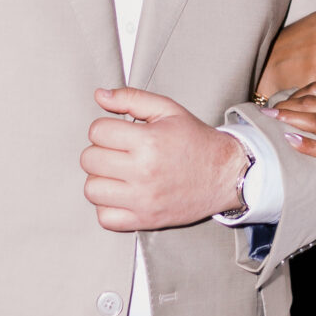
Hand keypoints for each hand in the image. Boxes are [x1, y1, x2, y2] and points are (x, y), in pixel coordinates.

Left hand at [84, 87, 245, 231]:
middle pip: (89, 160)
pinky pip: (105, 218)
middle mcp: (143, 172)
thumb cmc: (195, 140)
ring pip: (91, 189)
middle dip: (100, 151)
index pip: (97, 131)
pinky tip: (121, 194)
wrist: (225, 175)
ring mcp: (143, 199)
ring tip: (118, 173)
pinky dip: (107, 207)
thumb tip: (99, 95)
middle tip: (118, 152)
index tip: (118, 133)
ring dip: (100, 179)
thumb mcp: (168, 110)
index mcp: (149, 141)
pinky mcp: (144, 220)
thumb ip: (132, 98)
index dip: (105, 129)